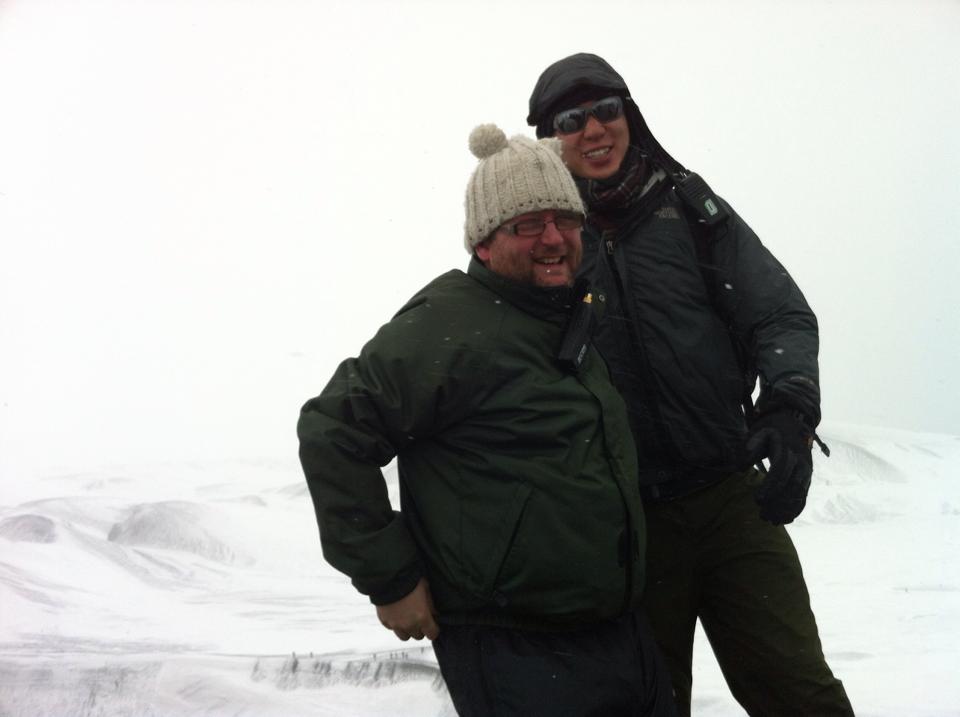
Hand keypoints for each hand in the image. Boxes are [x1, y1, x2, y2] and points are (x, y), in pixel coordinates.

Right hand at [375, 577, 439, 641]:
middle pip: (418, 636)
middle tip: (419, 618)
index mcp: (422, 617)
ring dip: (407, 630)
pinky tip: (396, 613)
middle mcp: (409, 625)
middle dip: (420, 629)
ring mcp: (395, 624)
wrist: (389, 576)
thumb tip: (435, 614)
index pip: (432, 634)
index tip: (433, 625)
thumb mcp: (426, 590)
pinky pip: (392, 628)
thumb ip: (431, 606)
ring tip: (407, 618)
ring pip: (404, 636)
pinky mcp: (384, 621)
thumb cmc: (410, 580)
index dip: (433, 630)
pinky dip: (395, 623)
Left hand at [745, 409, 814, 524]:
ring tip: (772, 522)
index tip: (757, 500)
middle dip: (778, 503)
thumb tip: (740, 468)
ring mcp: (806, 470)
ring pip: (799, 493)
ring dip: (787, 509)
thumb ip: (749, 448)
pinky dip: (796, 508)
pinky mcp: (807, 476)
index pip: (780, 472)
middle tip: (763, 516)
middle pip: (791, 486)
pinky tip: (786, 519)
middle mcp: (801, 461)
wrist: (793, 422)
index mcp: (787, 450)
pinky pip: (804, 494)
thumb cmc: (771, 429)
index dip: (769, 487)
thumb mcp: (758, 432)